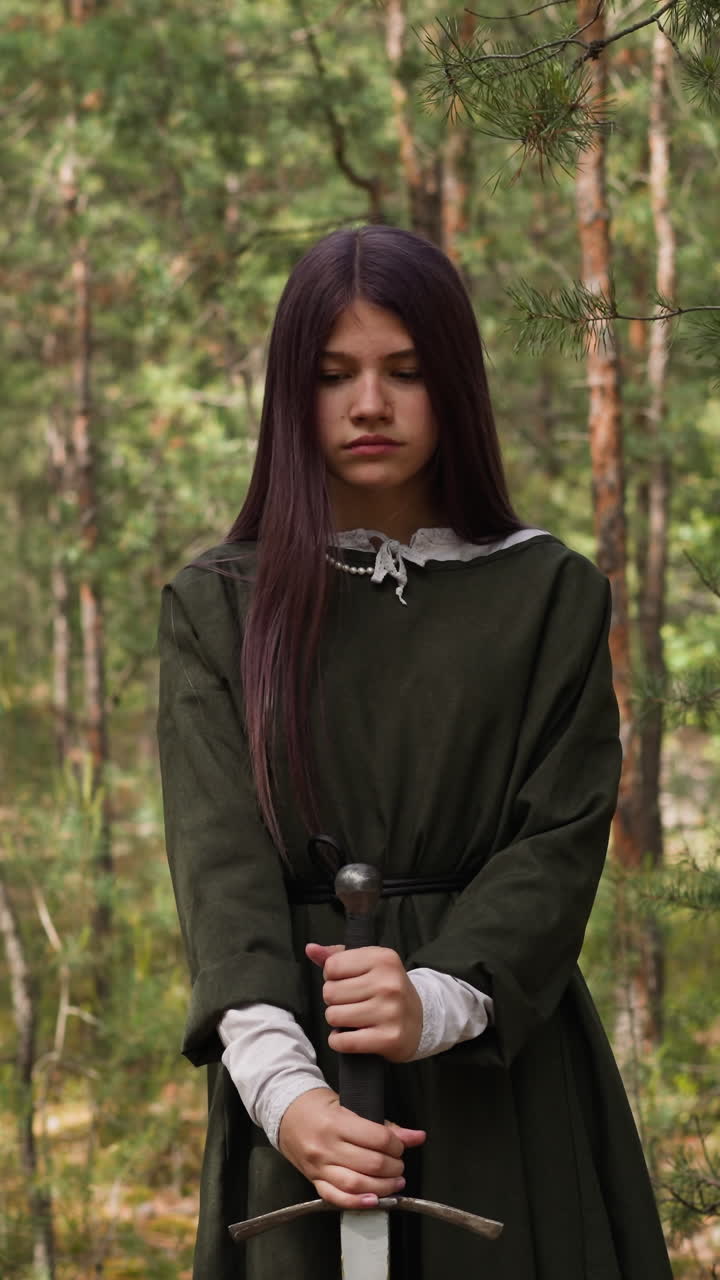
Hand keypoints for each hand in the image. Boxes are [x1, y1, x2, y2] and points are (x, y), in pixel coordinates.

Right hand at [277, 1087, 425, 1208]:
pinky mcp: (314, 1180)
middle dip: (394, 1167)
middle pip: (371, 1164)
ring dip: (383, 1187)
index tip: (401, 1144)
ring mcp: (318, 1167)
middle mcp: (326, 1147)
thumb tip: (414, 1136)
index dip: (397, 1144)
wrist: (284, 1112)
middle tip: (399, 1163)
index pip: (377, 1138)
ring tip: (395, 1182)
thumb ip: (381, 1123)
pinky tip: (374, 1201)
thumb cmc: (316, 1105)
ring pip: (356, 1185)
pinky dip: (357, 1203)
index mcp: (336, 1122)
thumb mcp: (349, 1104)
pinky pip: (336, 1198)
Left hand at [306, 943, 422, 1062]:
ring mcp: (390, 1012)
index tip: (346, 982)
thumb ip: (337, 955)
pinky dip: (339, 1041)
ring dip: (337, 1020)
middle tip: (351, 1002)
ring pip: (333, 1016)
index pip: (332, 966)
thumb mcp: (369, 964)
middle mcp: (388, 983)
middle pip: (330, 992)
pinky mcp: (389, 1038)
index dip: (332, 976)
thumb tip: (311, 949)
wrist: (420, 1020)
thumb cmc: (387, 989)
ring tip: (353, 1018)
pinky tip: (351, 1035)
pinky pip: (344, 1041)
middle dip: (334, 999)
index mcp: (383, 959)